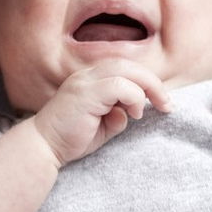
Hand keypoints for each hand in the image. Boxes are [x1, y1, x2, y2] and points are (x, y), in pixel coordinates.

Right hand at [25, 58, 172, 165]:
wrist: (44, 147)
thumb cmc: (71, 138)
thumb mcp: (102, 126)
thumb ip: (118, 116)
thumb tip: (130, 112)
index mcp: (90, 78)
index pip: (125, 68)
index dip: (147, 81)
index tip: (162, 102)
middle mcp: (87, 75)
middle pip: (128, 64)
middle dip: (153, 81)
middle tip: (167, 104)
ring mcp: (85, 82)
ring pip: (125, 69)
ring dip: (148, 87)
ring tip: (156, 107)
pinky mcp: (85, 93)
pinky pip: (119, 85)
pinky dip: (133, 97)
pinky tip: (134, 114)